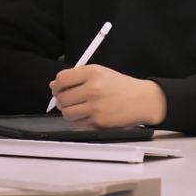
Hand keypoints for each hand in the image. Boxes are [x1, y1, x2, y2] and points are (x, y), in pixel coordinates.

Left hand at [50, 64, 166, 127]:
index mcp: (93, 73)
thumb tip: (54, 85)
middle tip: (68, 99)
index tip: (58, 87)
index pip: (62, 79)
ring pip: (66, 113)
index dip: (57, 85)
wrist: (141, 100)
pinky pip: (77, 124)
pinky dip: (79, 121)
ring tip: (78, 107)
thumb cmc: (121, 86)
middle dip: (61, 99)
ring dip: (69, 111)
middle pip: (62, 97)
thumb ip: (78, 76)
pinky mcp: (98, 122)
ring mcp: (95, 107)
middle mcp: (93, 89)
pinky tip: (88, 115)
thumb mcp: (101, 72)